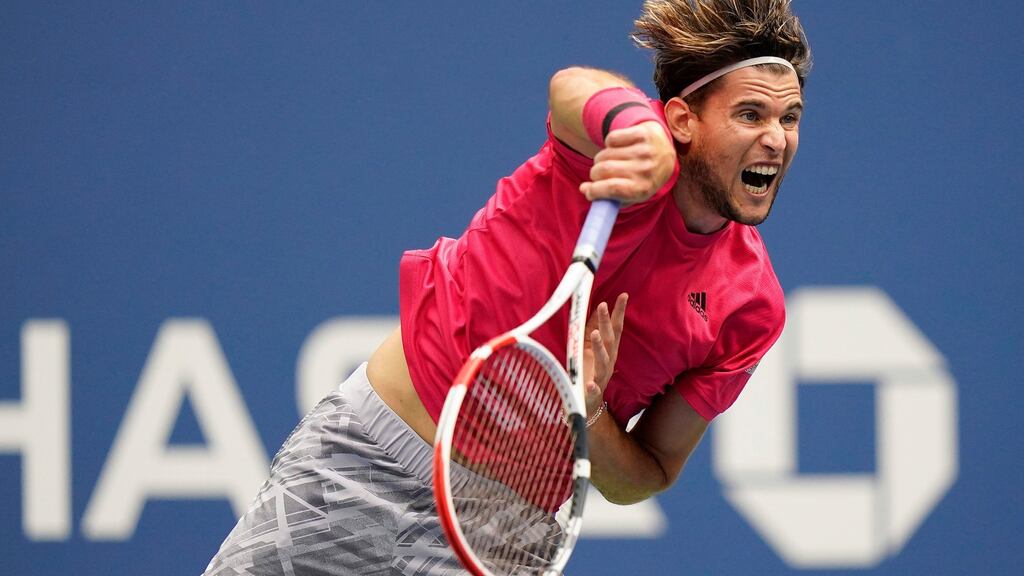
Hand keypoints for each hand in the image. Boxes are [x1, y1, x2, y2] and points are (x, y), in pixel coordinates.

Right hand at [580, 122, 675, 203]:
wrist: (664, 152)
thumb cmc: (641, 178)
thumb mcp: (629, 194)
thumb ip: (606, 197)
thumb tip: (583, 189)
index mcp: (642, 189)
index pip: (612, 189)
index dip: (595, 190)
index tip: (589, 191)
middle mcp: (645, 170)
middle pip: (603, 170)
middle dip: (595, 173)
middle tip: (598, 174)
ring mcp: (645, 150)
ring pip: (605, 154)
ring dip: (601, 159)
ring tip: (609, 161)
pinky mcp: (642, 134)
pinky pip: (611, 138)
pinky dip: (609, 144)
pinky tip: (618, 147)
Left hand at [582, 293, 627, 414]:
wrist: (588, 404)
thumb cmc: (589, 371)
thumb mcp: (591, 349)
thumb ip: (592, 331)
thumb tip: (594, 309)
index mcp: (609, 350)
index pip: (616, 328)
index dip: (619, 312)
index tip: (623, 295)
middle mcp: (608, 362)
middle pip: (609, 340)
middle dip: (606, 323)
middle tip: (602, 306)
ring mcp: (601, 377)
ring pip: (603, 361)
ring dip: (600, 347)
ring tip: (595, 335)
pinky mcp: (591, 393)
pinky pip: (593, 390)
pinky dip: (592, 387)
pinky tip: (589, 384)